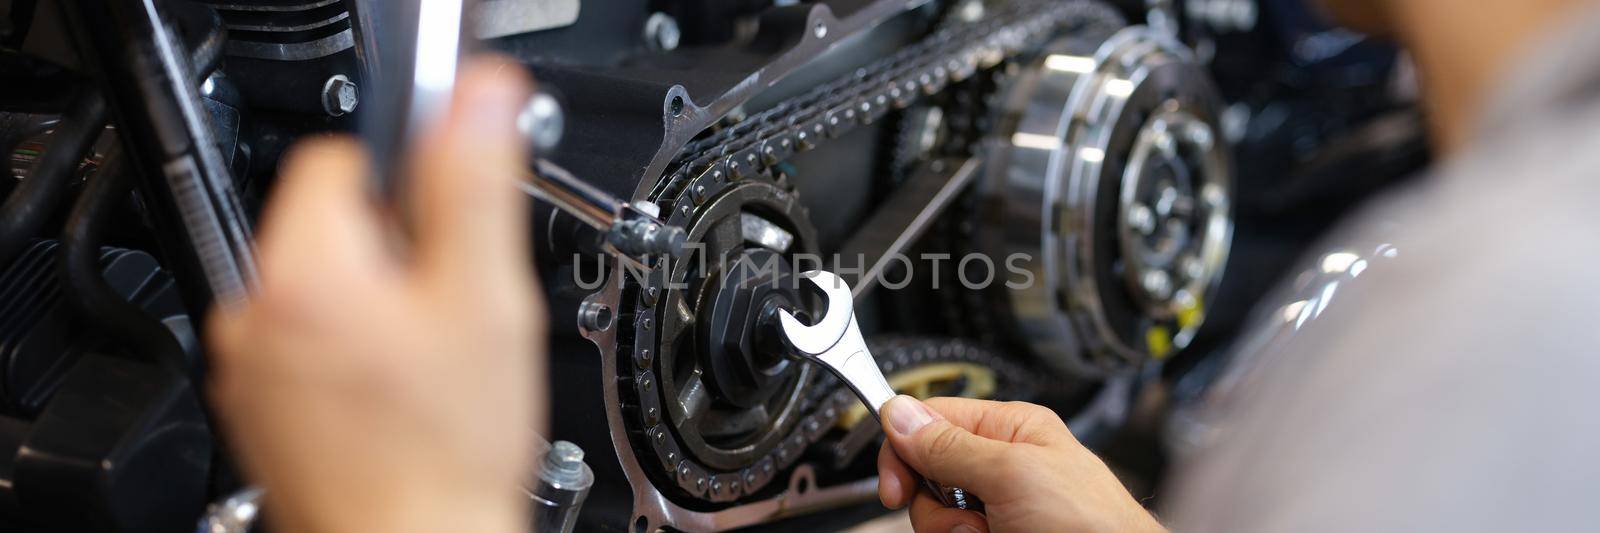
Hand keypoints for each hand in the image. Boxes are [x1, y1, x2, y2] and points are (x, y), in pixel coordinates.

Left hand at [206, 59, 541, 532]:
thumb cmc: (446, 450)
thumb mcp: (484, 298)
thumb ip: (472, 185)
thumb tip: (475, 101)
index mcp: (304, 274)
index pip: (337, 157)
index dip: (406, 182)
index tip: (443, 230)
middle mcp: (253, 315)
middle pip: (329, 225)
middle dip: (395, 250)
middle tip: (447, 308)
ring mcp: (249, 367)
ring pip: (321, 285)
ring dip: (375, 303)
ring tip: (425, 358)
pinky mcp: (258, 406)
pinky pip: (304, 342)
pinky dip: (350, 351)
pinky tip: (397, 392)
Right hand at [877, 396, 1165, 532]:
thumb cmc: (1093, 525)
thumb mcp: (1013, 473)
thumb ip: (952, 444)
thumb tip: (900, 413)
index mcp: (1009, 430)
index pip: (932, 419)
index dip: (905, 448)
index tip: (895, 483)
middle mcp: (1000, 466)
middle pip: (926, 474)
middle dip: (936, 504)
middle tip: (966, 517)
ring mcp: (996, 508)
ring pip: (934, 516)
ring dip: (952, 531)